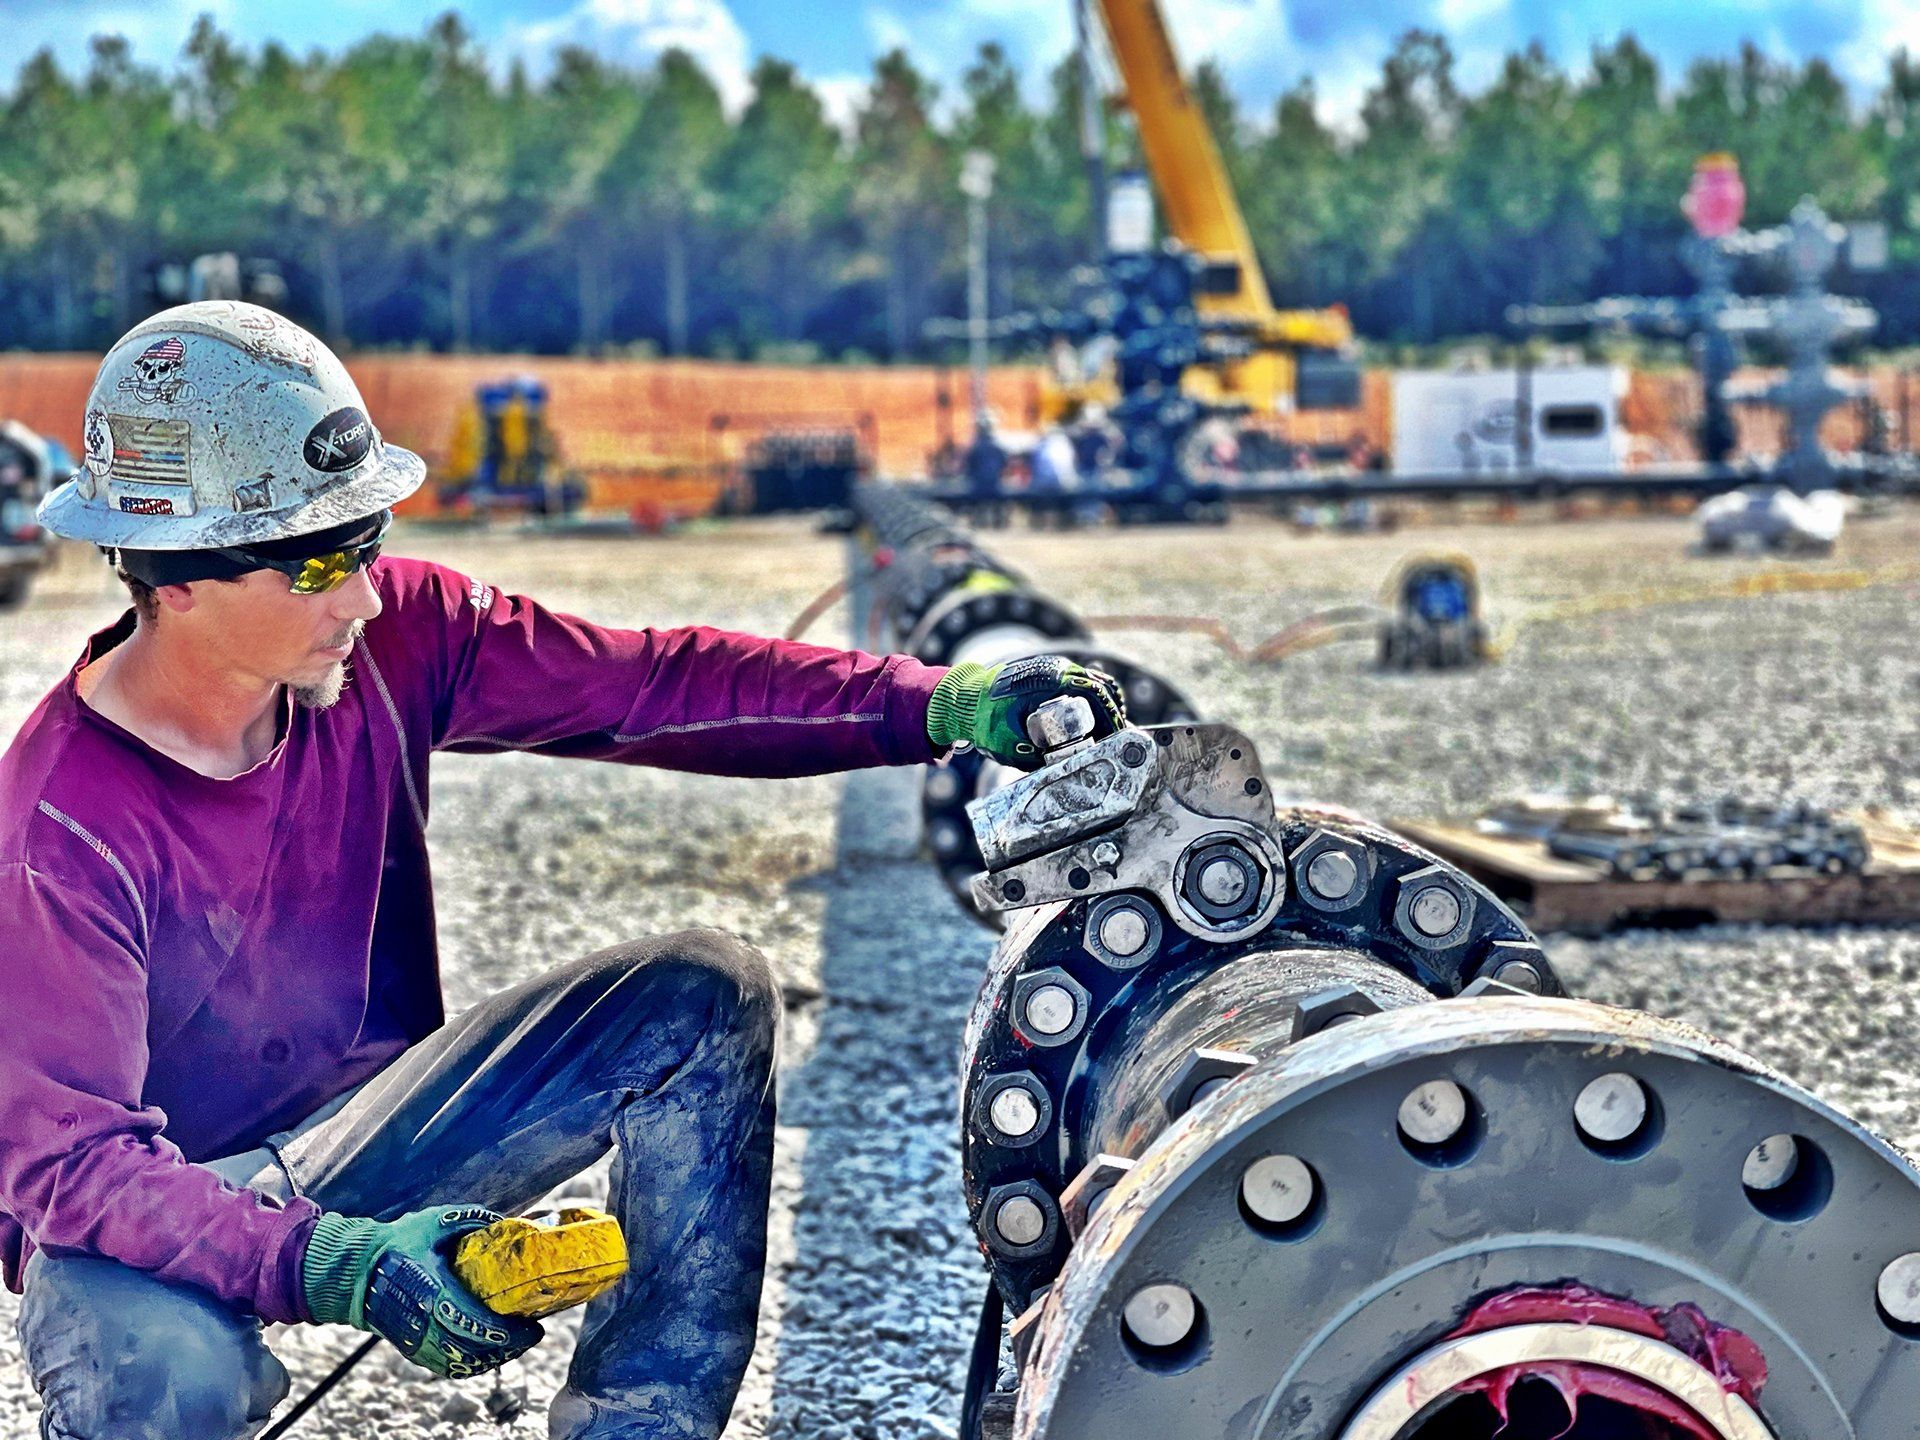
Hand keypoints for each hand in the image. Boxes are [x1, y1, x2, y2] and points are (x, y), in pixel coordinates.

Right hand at [302, 1205, 543, 1377]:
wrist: (356, 1271)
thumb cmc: (398, 1243)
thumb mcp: (435, 1222)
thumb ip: (472, 1220)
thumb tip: (509, 1224)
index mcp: (434, 1294)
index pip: (476, 1324)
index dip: (507, 1333)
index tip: (533, 1327)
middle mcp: (426, 1325)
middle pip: (475, 1350)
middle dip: (509, 1346)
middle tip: (533, 1334)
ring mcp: (418, 1341)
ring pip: (463, 1363)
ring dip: (494, 1358)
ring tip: (516, 1343)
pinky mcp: (413, 1349)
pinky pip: (448, 1367)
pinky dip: (473, 1365)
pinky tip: (490, 1354)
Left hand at [925, 656, 1125, 768]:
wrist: (962, 701)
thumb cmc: (985, 721)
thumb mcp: (1014, 746)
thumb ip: (1041, 759)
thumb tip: (1071, 769)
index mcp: (1051, 680)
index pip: (1097, 695)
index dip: (1112, 717)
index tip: (1118, 737)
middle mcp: (1055, 668)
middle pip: (1100, 688)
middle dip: (1111, 715)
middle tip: (1116, 740)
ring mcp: (1052, 668)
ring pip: (1092, 684)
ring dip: (1102, 707)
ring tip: (1106, 734)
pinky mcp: (1047, 673)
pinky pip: (1078, 683)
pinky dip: (1090, 699)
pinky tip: (1092, 721)